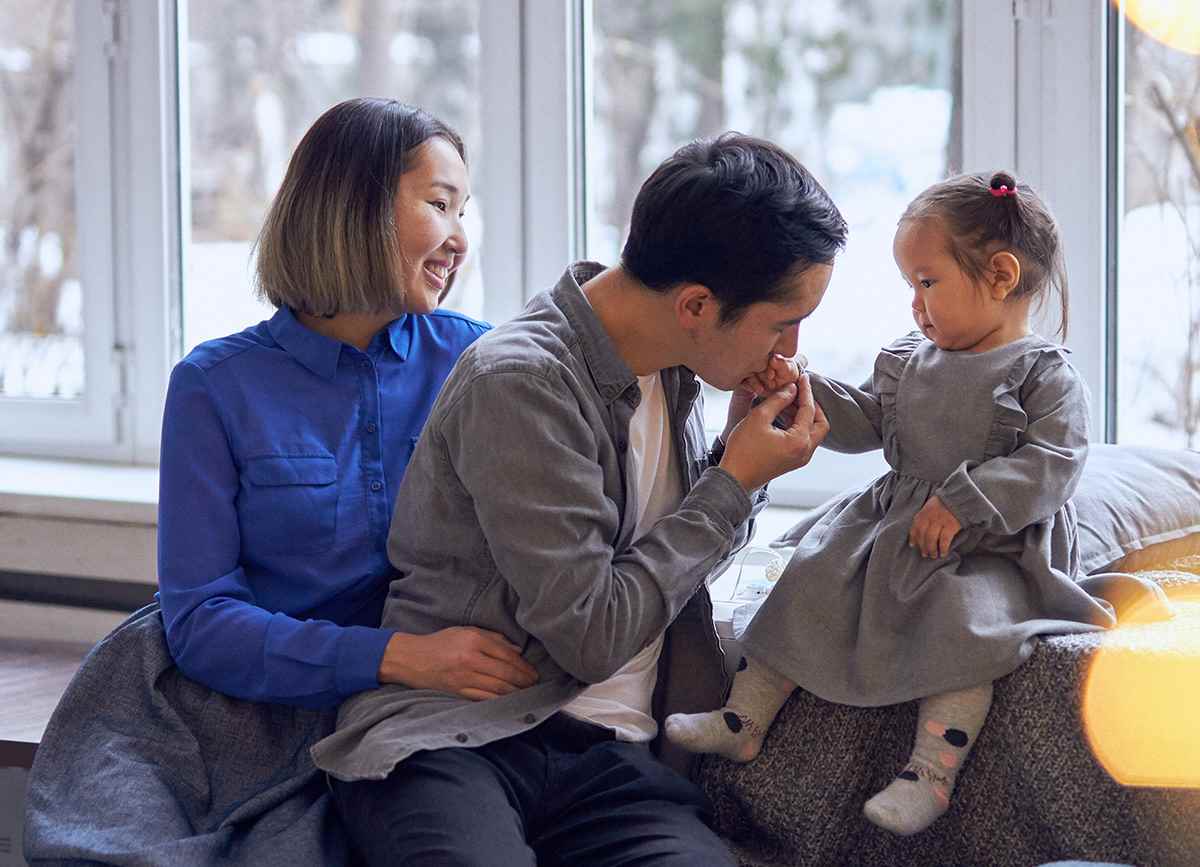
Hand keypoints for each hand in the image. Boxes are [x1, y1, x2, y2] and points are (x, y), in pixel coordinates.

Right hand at [378, 626, 538, 700]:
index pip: (506, 654)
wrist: (411, 659)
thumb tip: (516, 650)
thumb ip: (492, 638)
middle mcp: (470, 659)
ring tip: (525, 692)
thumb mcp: (465, 631)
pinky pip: (484, 697)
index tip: (533, 671)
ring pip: (497, 688)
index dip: (523, 665)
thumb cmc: (440, 642)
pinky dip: (499, 700)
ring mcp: (464, 677)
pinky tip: (508, 699)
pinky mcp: (458, 691)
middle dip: (524, 680)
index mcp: (473, 640)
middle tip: (534, 683)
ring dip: (515, 691)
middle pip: (505, 673)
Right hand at [719, 374, 829, 490]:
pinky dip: (799, 426)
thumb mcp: (758, 418)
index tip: (802, 377)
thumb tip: (792, 389)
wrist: (735, 478)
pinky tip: (785, 416)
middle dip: (813, 406)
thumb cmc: (743, 449)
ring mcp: (800, 459)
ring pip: (813, 433)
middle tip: (800, 392)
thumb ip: (778, 400)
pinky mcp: (793, 461)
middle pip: (821, 424)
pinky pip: (804, 440)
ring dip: (805, 416)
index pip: (809, 410)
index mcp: (799, 441)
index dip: (806, 391)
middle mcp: (805, 452)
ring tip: (789, 401)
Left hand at [908, 495, 961, 558]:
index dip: (913, 538)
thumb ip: (925, 517)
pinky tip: (943, 553)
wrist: (960, 497)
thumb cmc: (945, 503)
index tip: (913, 546)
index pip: (915, 528)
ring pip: (931, 539)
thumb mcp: (931, 506)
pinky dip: (943, 548)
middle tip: (925, 554)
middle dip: (923, 547)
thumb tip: (919, 532)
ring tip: (934, 556)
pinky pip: (944, 540)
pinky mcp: (951, 526)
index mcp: (924, 513)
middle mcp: (930, 518)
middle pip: (923, 536)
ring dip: (932, 550)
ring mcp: (940, 521)